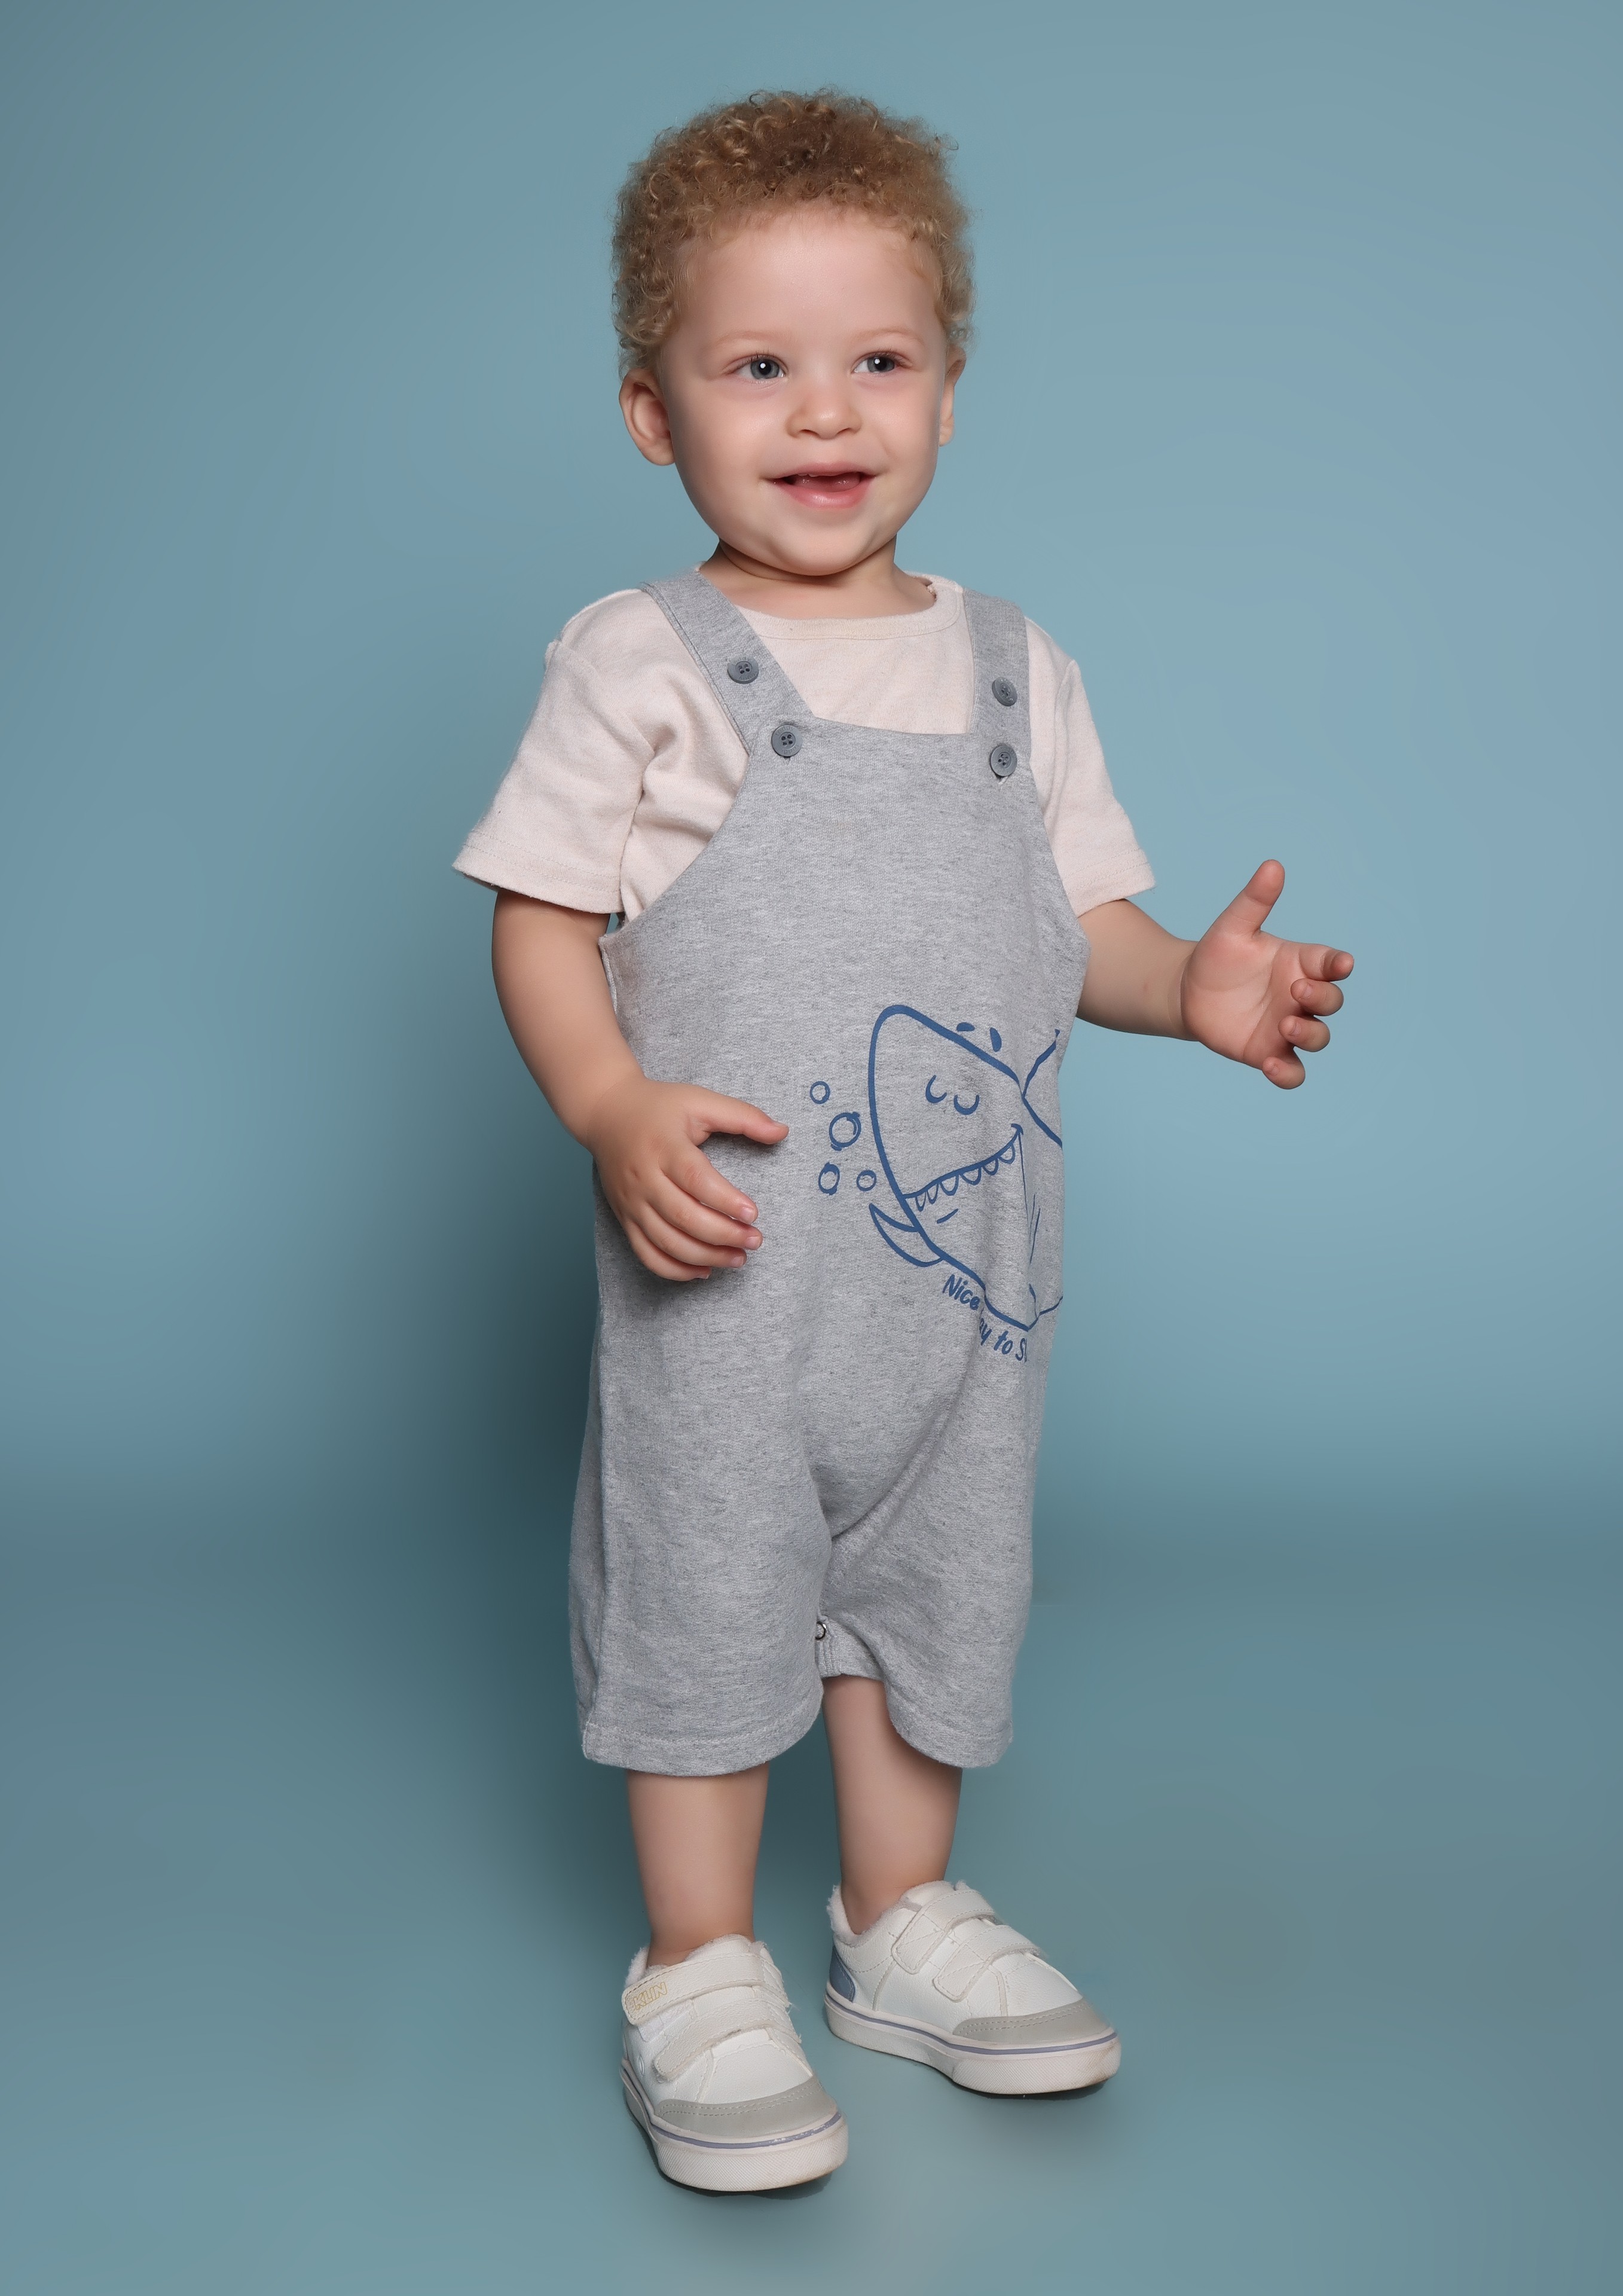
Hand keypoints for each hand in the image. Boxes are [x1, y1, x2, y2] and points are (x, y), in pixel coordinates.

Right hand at [581, 1074, 788, 1280]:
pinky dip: (674, 1270)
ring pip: (667, 1241)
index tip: (753, 1213)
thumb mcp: (699, 1100)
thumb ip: (742, 1116)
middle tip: (755, 1240)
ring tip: (738, 1258)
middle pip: (683, 1216)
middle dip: (723, 1235)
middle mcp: (644, 1177)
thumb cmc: (658, 1107)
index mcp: (664, 1146)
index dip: (725, 1199)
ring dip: (705, 1256)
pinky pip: (646, 1254)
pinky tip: (703, 1270)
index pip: (695, 1179)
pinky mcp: (625, 1218)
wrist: (605, 1113)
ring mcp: (632, 1202)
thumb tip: (782, 1132)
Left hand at [1179, 860, 1353, 1088]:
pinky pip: (1293, 1072)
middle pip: (1331, 1002)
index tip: (1340, 963)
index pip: (1330, 963)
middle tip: (1296, 990)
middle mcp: (1300, 997)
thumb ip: (1254, 901)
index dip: (1338, 965)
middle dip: (1322, 998)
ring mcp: (1288, 1027)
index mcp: (1300, 962)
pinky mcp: (1269, 1052)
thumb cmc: (1217, 955)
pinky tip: (1272, 1066)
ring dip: (1309, 1035)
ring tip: (1285, 1025)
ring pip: (1318, 1038)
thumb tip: (1272, 865)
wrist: (1188, 991)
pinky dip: (1289, 1074)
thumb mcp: (1232, 927)